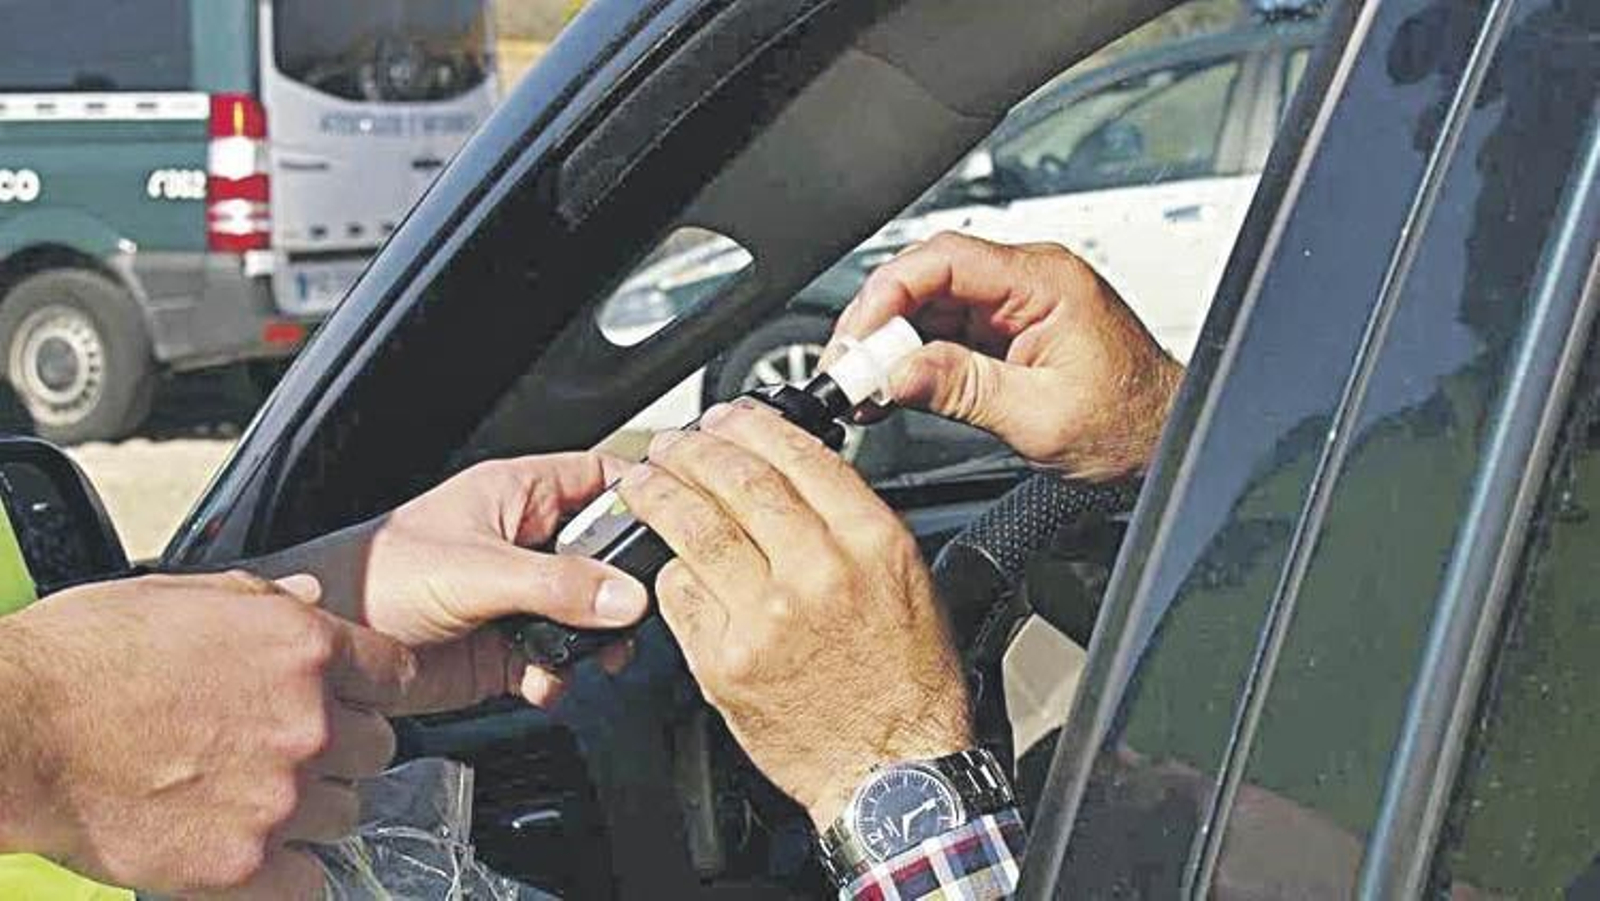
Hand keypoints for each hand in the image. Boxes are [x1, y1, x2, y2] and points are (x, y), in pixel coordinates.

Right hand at [0, 571, 410, 897]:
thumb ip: (266, 600)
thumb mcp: (185, 594)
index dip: (374, 688)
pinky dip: (286, 871)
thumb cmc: (82, 658)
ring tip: (251, 796)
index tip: (356, 699)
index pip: (397, 675)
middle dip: (340, 749)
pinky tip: (244, 845)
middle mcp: (308, 723)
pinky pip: (309, 880)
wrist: (13, 731)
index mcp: (303, 649)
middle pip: (377, 749)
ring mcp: (279, 797)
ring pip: (345, 814)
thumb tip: (313, 600)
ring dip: (311, 808)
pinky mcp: (241, 864)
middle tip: (285, 748)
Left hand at [259, 453, 649, 713]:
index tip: (673, 523)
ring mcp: (514, 597)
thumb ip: (557, 585)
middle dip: (622, 590)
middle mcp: (523, 542)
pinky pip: (555, 660)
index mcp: (518, 494)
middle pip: (603, 556)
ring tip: (593, 656)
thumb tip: (624, 596)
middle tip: (632, 614)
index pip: (600, 478)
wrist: (326, 644)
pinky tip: (543, 681)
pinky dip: (559, 676)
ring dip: (594, 641)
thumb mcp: (478, 571)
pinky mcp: (502, 648)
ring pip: (586, 614)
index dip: (639, 496)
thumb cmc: (373, 575)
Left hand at [618, 402, 972, 826]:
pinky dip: (668, 570)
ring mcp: (766, 616)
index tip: (730, 418)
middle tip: (675, 442)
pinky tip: (666, 559)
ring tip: (645, 480)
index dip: (750, 425)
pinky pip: (680, 595)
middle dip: (693, 449)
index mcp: (872, 542)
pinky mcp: (726, 660)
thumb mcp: (909, 579)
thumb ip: (854, 522)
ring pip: (694, 529)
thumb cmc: (907, 682)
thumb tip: (797, 473)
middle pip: (737, 480)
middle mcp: (818, 571)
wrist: (891, 770)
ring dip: (659, 493)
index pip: (797, 455)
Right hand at [828, 232, 1184, 479]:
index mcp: (1045, 282)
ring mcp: (1013, 306)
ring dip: (890, 344)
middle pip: (927, 278)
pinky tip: (889, 387)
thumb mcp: (1039, 416)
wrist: (1163, 440)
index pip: (945, 259)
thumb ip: (963, 389)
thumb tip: (898, 374)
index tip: (858, 338)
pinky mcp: (1003, 333)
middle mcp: (1027, 282)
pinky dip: (910, 359)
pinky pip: (943, 332)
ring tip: (861, 386)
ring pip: (929, 306)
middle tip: (848, 369)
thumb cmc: (1130, 423)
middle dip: (878, 322)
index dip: (888, 293)